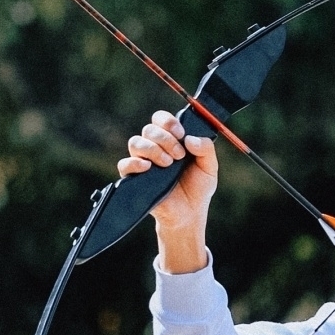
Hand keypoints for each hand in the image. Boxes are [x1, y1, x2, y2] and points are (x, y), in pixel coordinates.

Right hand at [118, 110, 218, 272]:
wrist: (189, 214)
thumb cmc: (198, 189)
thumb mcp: (209, 167)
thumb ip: (206, 149)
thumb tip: (190, 139)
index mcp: (171, 141)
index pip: (161, 119)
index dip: (168, 122)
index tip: (181, 134)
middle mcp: (155, 148)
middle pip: (148, 129)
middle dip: (165, 138)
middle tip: (179, 155)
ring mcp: (143, 163)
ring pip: (135, 142)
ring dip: (153, 149)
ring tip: (168, 164)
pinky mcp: (134, 178)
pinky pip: (124, 164)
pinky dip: (135, 162)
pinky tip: (149, 167)